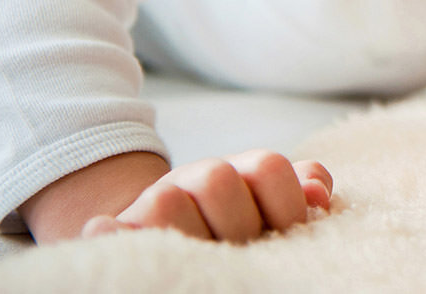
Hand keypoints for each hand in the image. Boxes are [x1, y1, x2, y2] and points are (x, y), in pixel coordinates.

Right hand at [80, 149, 331, 241]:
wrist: (161, 243)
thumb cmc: (231, 235)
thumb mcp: (269, 211)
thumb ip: (298, 193)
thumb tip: (319, 194)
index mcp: (235, 174)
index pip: (268, 167)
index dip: (285, 202)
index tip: (285, 232)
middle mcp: (190, 182)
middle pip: (218, 179)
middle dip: (238, 223)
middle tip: (239, 250)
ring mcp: (149, 208)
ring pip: (167, 202)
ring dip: (186, 234)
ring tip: (201, 258)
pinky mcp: (113, 236)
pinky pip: (106, 232)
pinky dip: (112, 237)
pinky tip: (116, 240)